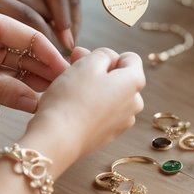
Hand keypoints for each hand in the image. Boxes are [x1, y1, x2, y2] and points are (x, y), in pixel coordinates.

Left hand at [0, 11, 70, 111]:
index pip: (34, 34)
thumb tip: (35, 102)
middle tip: (67, 93)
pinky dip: (19, 88)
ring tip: (54, 100)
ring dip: (36, 81)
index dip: (53, 56)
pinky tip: (33, 101)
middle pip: (31, 51)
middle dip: (49, 70)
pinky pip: (7, 77)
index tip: (69, 76)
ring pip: (21, 66)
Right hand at [21, 48, 145, 170]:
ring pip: (110, 96)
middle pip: (119, 78)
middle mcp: (134, 103)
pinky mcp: (107, 135)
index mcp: (134, 82)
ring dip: (94, 88)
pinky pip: (103, 113)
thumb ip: (103, 54)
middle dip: (99, 71)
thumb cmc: (72, 98)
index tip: (87, 59)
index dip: (107, 55)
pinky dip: (91, 107)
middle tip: (73, 69)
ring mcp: (122, 122)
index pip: (129, 58)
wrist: (58, 139)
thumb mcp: (88, 63)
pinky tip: (73, 107)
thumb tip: (107, 59)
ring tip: (71, 89)